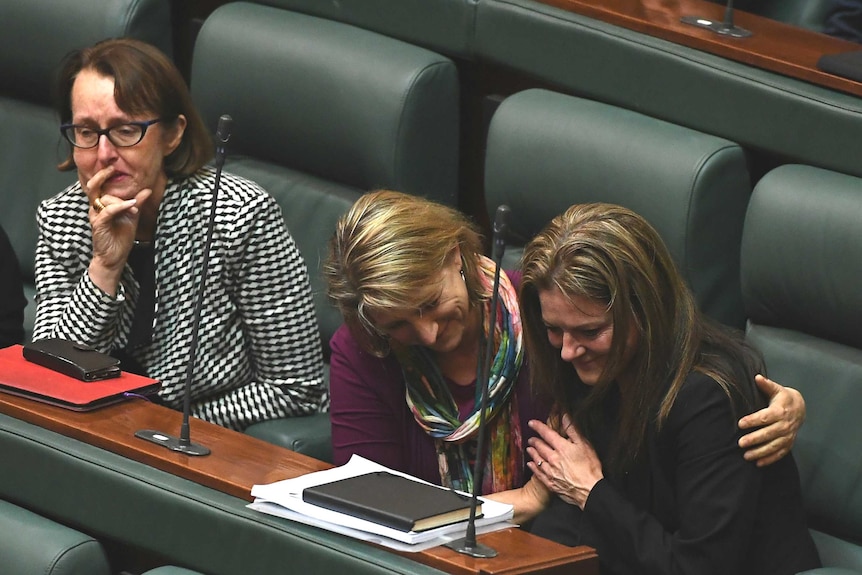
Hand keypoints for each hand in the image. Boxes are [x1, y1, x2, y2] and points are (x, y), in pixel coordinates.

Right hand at [85, 167, 151, 294]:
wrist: (115, 257)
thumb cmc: (121, 237)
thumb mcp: (132, 217)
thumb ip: (138, 203)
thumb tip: (147, 189)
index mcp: (102, 205)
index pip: (98, 185)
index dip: (102, 173)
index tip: (112, 164)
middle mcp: (96, 208)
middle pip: (95, 187)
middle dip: (102, 175)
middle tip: (113, 168)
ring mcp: (96, 216)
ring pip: (104, 198)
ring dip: (122, 200)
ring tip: (135, 207)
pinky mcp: (98, 225)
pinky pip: (108, 211)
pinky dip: (120, 206)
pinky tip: (132, 206)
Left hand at [526, 415, 602, 509]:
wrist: (589, 491)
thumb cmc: (590, 468)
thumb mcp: (585, 445)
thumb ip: (573, 430)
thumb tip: (565, 417)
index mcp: (561, 447)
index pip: (546, 433)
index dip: (538, 427)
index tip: (532, 423)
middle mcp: (553, 458)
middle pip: (539, 446)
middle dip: (534, 440)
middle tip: (531, 438)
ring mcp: (550, 471)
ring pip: (536, 459)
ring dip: (532, 452)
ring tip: (529, 448)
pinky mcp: (550, 482)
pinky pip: (537, 473)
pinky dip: (532, 467)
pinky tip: (530, 464)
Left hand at [738, 374, 805, 466]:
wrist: (800, 408)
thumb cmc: (783, 398)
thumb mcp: (776, 389)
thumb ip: (766, 385)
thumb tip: (757, 377)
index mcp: (780, 411)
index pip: (764, 417)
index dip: (752, 420)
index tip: (740, 423)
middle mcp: (785, 425)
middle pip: (768, 433)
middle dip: (754, 439)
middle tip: (740, 443)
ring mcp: (788, 435)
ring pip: (774, 446)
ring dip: (760, 452)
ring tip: (746, 456)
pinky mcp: (789, 443)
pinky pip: (780, 453)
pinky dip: (770, 459)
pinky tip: (758, 463)